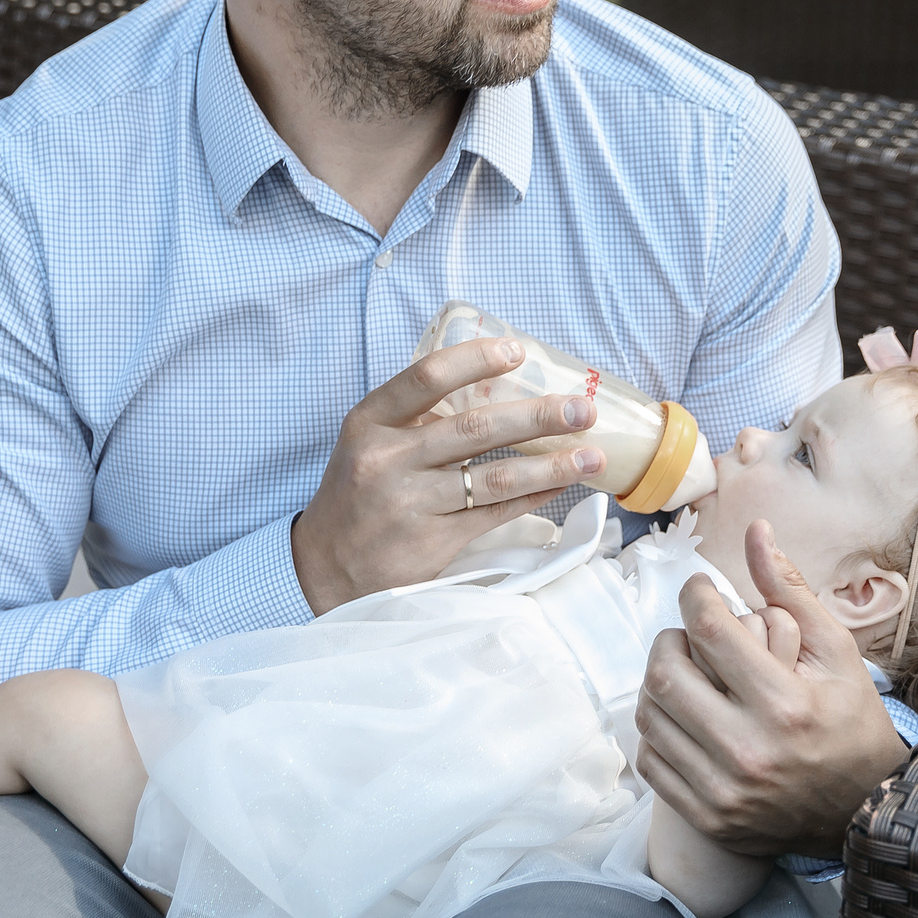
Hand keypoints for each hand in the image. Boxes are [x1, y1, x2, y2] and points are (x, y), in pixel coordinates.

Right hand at [291, 337, 604, 613]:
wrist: (324, 566)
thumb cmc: (358, 493)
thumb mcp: (368, 442)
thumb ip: (417, 416)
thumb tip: (500, 385)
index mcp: (370, 422)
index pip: (427, 377)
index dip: (476, 359)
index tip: (518, 351)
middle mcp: (389, 459)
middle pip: (475, 428)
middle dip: (537, 416)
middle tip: (582, 408)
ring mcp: (410, 502)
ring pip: (495, 478)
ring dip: (551, 464)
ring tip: (593, 454)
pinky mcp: (432, 541)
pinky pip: (495, 514)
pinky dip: (533, 496)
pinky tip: (561, 484)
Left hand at [634, 519, 911, 858]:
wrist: (863, 812)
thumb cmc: (852, 722)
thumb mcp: (836, 652)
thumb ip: (790, 592)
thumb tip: (756, 530)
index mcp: (785, 704)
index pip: (709, 629)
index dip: (695, 596)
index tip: (701, 591)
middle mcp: (749, 751)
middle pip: (666, 673)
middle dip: (669, 639)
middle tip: (689, 633)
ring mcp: (723, 791)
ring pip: (650, 716)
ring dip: (658, 681)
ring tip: (687, 671)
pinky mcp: (707, 817)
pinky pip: (651, 760)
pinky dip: (658, 728)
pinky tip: (684, 715)